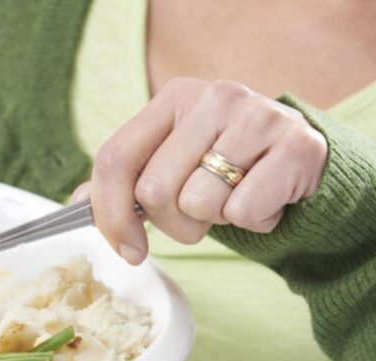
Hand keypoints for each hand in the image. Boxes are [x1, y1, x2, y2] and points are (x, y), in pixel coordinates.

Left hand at [79, 77, 327, 264]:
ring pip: (199, 205)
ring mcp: (257, 116)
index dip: (110, 214)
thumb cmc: (228, 167)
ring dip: (217, 221)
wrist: (301, 159)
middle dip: (175, 223)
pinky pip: (244, 212)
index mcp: (173, 98)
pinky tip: (266, 198)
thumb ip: (124, 181)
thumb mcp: (173, 163)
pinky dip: (254, 222)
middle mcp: (213, 97)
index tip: (128, 249)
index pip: (115, 158)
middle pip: (154, 192)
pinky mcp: (295, 146)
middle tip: (202, 212)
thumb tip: (74, 203)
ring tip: (236, 198)